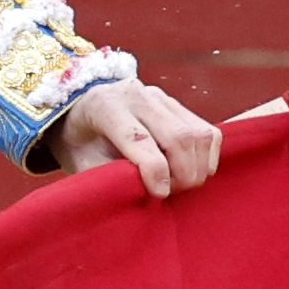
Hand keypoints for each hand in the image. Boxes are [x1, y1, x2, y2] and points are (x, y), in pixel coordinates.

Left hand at [47, 80, 223, 199]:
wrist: (80, 114)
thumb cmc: (79, 144)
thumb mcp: (80, 162)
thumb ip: (108, 176)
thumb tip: (143, 193)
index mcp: (105, 106)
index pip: (139, 138)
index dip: (155, 172)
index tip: (159, 194)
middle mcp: (136, 95)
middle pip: (179, 136)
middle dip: (184, 173)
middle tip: (173, 193)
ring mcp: (160, 97)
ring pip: (199, 134)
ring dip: (198, 167)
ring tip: (180, 184)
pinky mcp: (177, 104)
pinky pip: (208, 131)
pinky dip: (207, 156)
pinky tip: (191, 170)